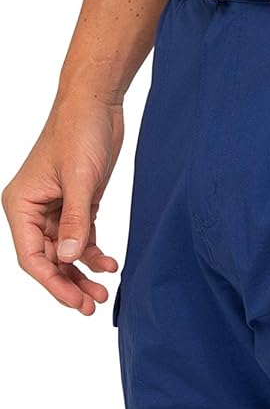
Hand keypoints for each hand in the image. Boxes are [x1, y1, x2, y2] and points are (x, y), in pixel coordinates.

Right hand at [2, 92, 122, 314]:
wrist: (97, 103)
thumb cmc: (80, 130)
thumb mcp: (79, 179)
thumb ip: (74, 221)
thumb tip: (69, 258)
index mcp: (21, 204)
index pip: (31, 257)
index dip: (53, 283)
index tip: (77, 300)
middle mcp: (33, 210)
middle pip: (47, 261)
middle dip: (69, 284)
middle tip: (92, 305)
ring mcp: (54, 210)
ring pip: (65, 255)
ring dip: (82, 274)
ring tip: (104, 292)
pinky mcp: (74, 206)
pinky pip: (80, 241)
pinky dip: (93, 255)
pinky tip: (110, 264)